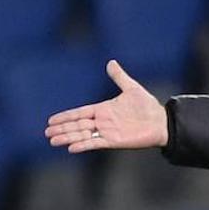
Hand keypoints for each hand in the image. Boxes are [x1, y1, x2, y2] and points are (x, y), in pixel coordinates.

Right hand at [45, 60, 167, 152]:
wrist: (161, 122)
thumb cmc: (148, 106)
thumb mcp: (132, 88)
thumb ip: (119, 77)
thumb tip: (111, 62)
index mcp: (104, 109)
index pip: (80, 113)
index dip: (65, 116)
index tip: (51, 120)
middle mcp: (103, 122)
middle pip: (77, 125)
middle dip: (62, 128)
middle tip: (47, 132)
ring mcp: (108, 132)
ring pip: (83, 135)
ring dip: (68, 137)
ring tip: (53, 140)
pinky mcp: (114, 141)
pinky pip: (95, 144)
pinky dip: (83, 145)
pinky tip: (71, 147)